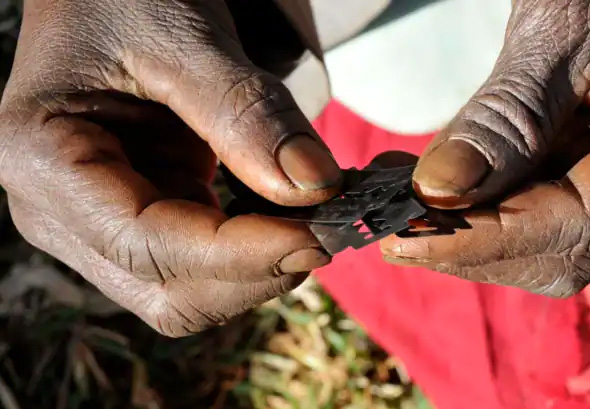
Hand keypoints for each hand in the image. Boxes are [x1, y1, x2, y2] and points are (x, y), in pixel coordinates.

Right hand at [0, 0, 341, 335]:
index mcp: (44, 162)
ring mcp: (101, 225)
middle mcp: (61, 214)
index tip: (316, 236)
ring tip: (313, 220)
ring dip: (260, 269)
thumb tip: (315, 186)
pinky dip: (253, 251)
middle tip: (325, 229)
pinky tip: (288, 216)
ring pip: (191, 292)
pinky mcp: (141, 220)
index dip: (240, 254)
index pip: (148, 245)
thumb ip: (245, 112)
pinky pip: (202, 264)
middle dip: (254, 273)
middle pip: (169, 293)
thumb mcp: (180, 36)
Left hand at [381, 0, 589, 296]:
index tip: (402, 239)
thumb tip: (439, 191)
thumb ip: (510, 113)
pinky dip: (475, 200)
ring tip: (393, 201)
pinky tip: (424, 182)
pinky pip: (534, 198)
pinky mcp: (589, 156)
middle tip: (387, 227)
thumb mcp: (564, 25)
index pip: (584, 222)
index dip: (487, 240)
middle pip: (562, 245)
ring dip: (463, 227)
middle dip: (469, 245)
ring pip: (543, 234)